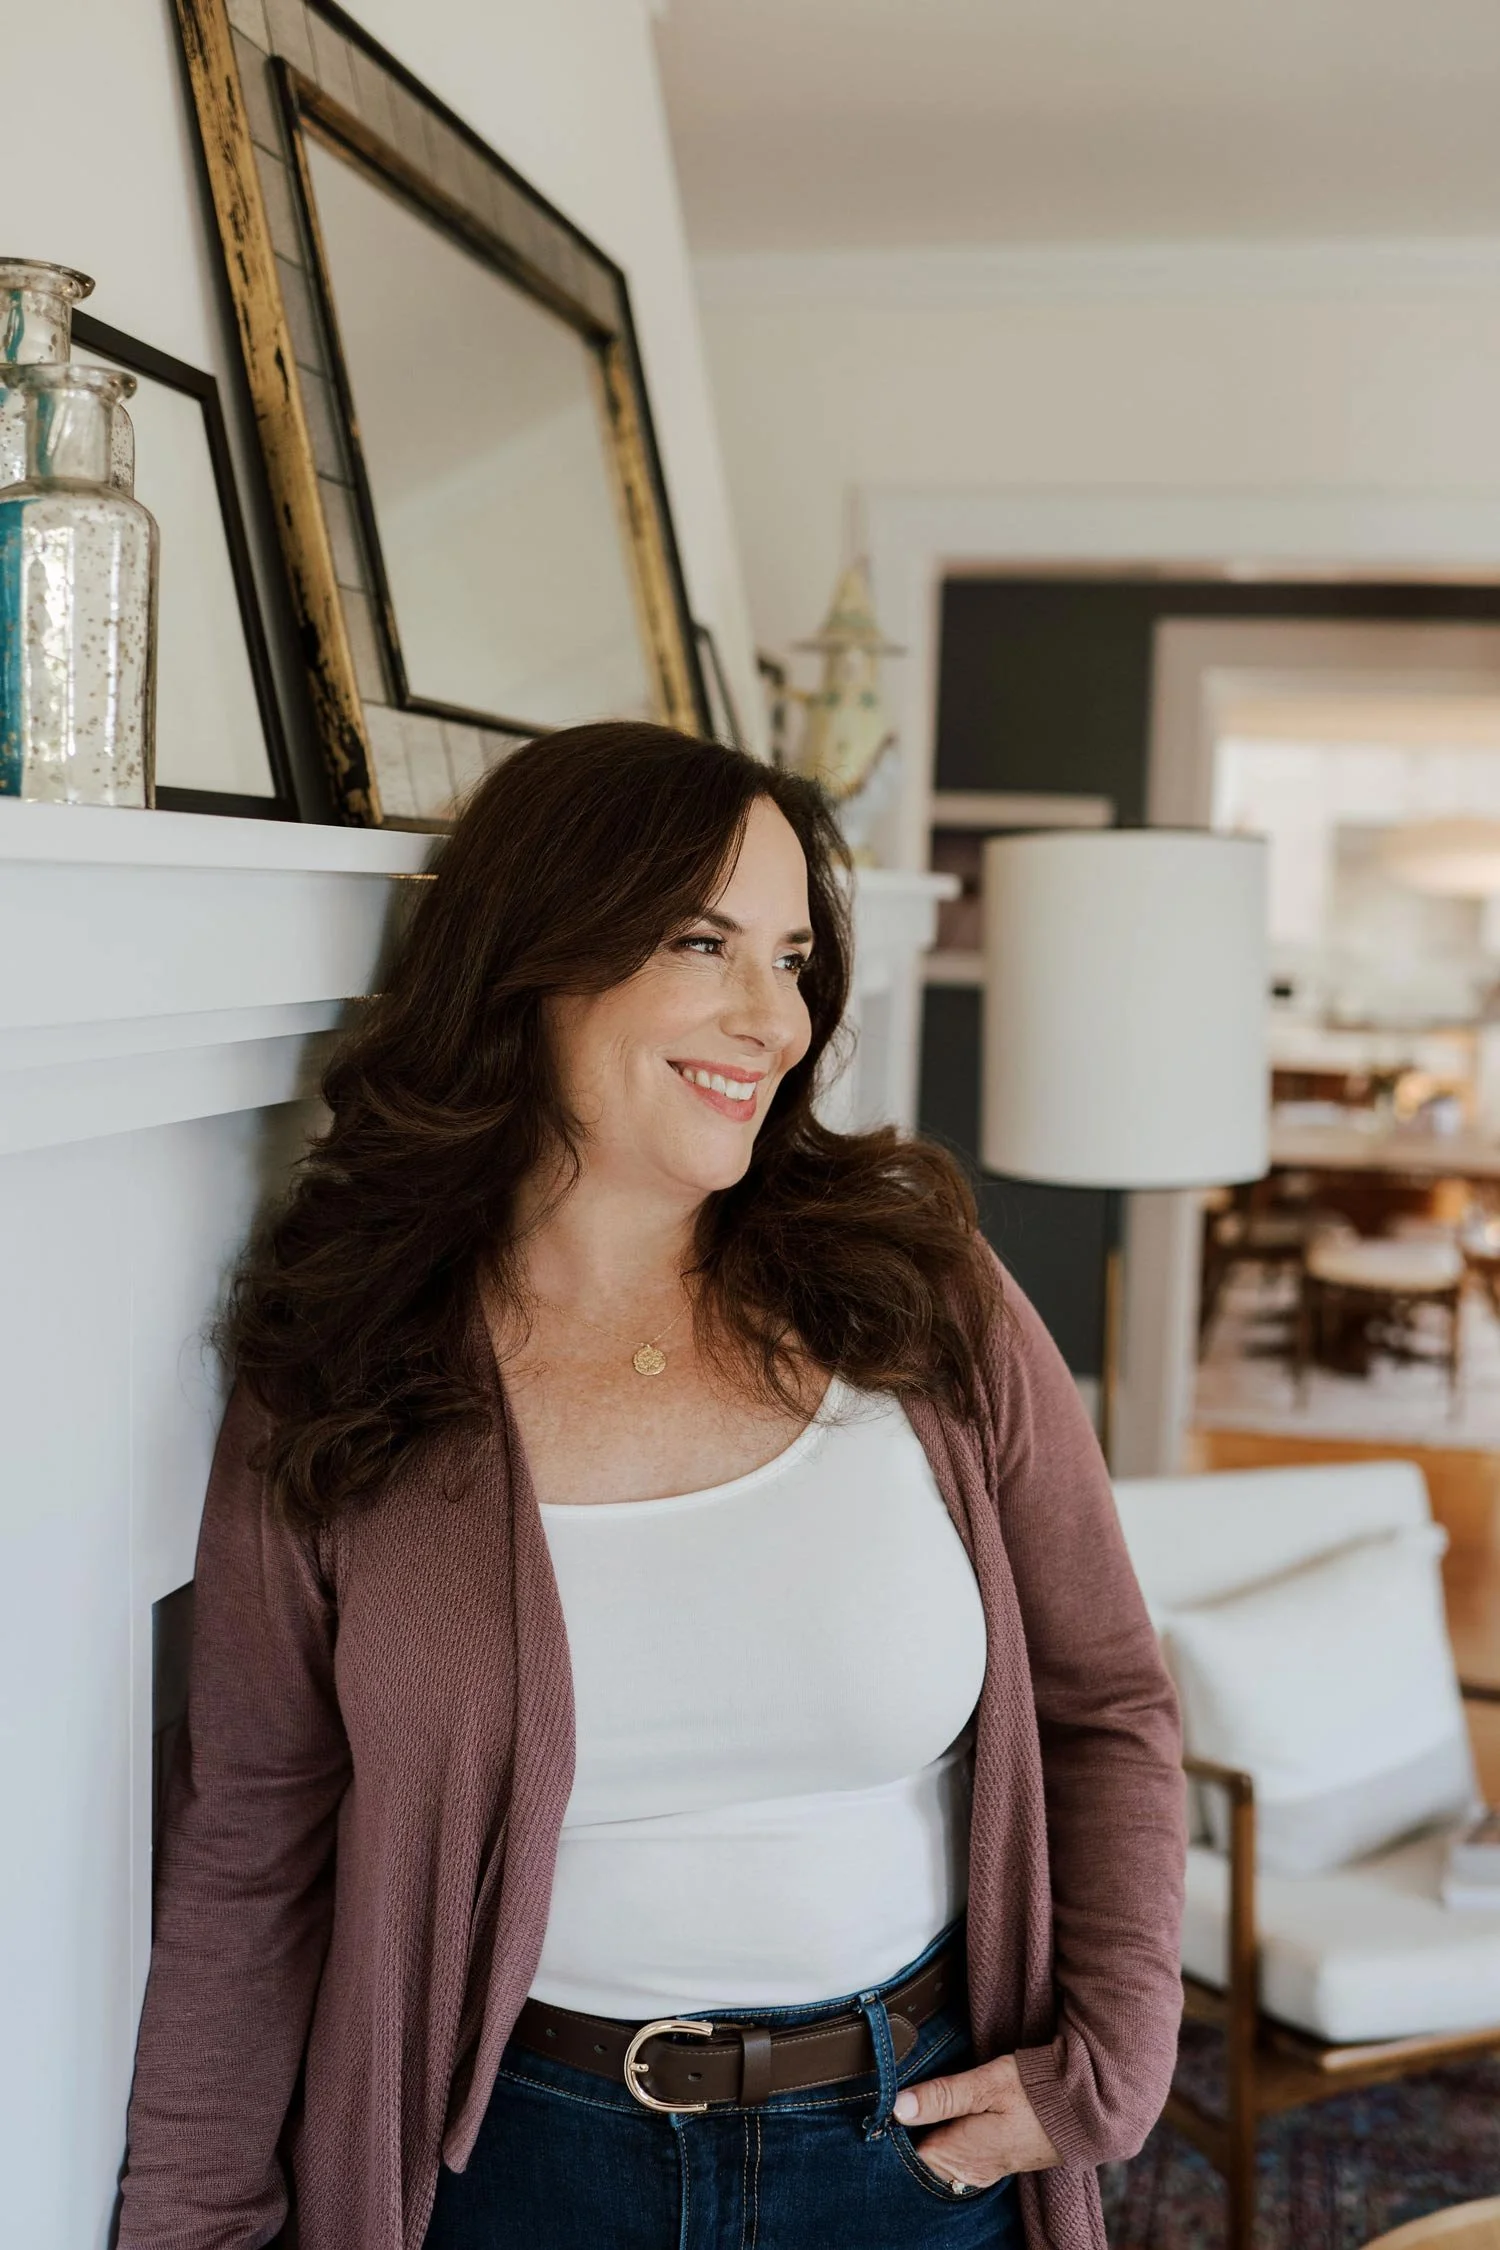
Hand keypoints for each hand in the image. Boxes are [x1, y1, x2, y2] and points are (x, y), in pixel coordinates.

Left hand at [891, 2054, 1059, 2189]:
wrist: (1084, 2106)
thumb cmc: (1036, 2092)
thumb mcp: (986, 2084)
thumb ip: (942, 2096)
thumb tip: (898, 2107)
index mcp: (960, 2156)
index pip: (907, 2158)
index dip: (891, 2133)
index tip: (880, 2106)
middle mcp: (967, 2172)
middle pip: (921, 2160)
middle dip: (906, 2135)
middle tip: (895, 2100)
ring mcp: (981, 2170)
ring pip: (938, 2158)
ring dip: (926, 2134)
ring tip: (917, 2103)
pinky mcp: (993, 2161)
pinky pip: (956, 2157)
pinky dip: (945, 2137)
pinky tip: (942, 2115)